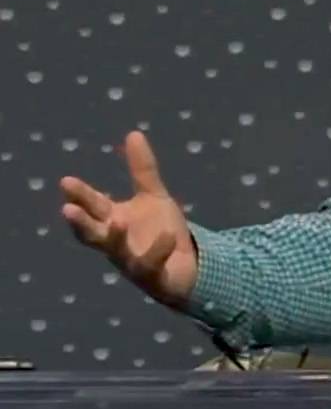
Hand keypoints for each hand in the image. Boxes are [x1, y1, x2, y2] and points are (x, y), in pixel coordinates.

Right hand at [59, 130, 197, 308]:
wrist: (186, 267)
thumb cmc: (160, 232)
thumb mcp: (154, 196)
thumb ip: (143, 169)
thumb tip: (134, 133)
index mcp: (113, 220)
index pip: (92, 206)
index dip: (79, 196)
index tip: (66, 182)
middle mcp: (116, 242)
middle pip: (92, 232)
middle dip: (80, 221)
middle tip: (67, 209)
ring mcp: (131, 260)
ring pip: (116, 252)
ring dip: (114, 237)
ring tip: (118, 220)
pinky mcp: (151, 275)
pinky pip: (151, 265)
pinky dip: (158, 250)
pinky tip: (168, 236)